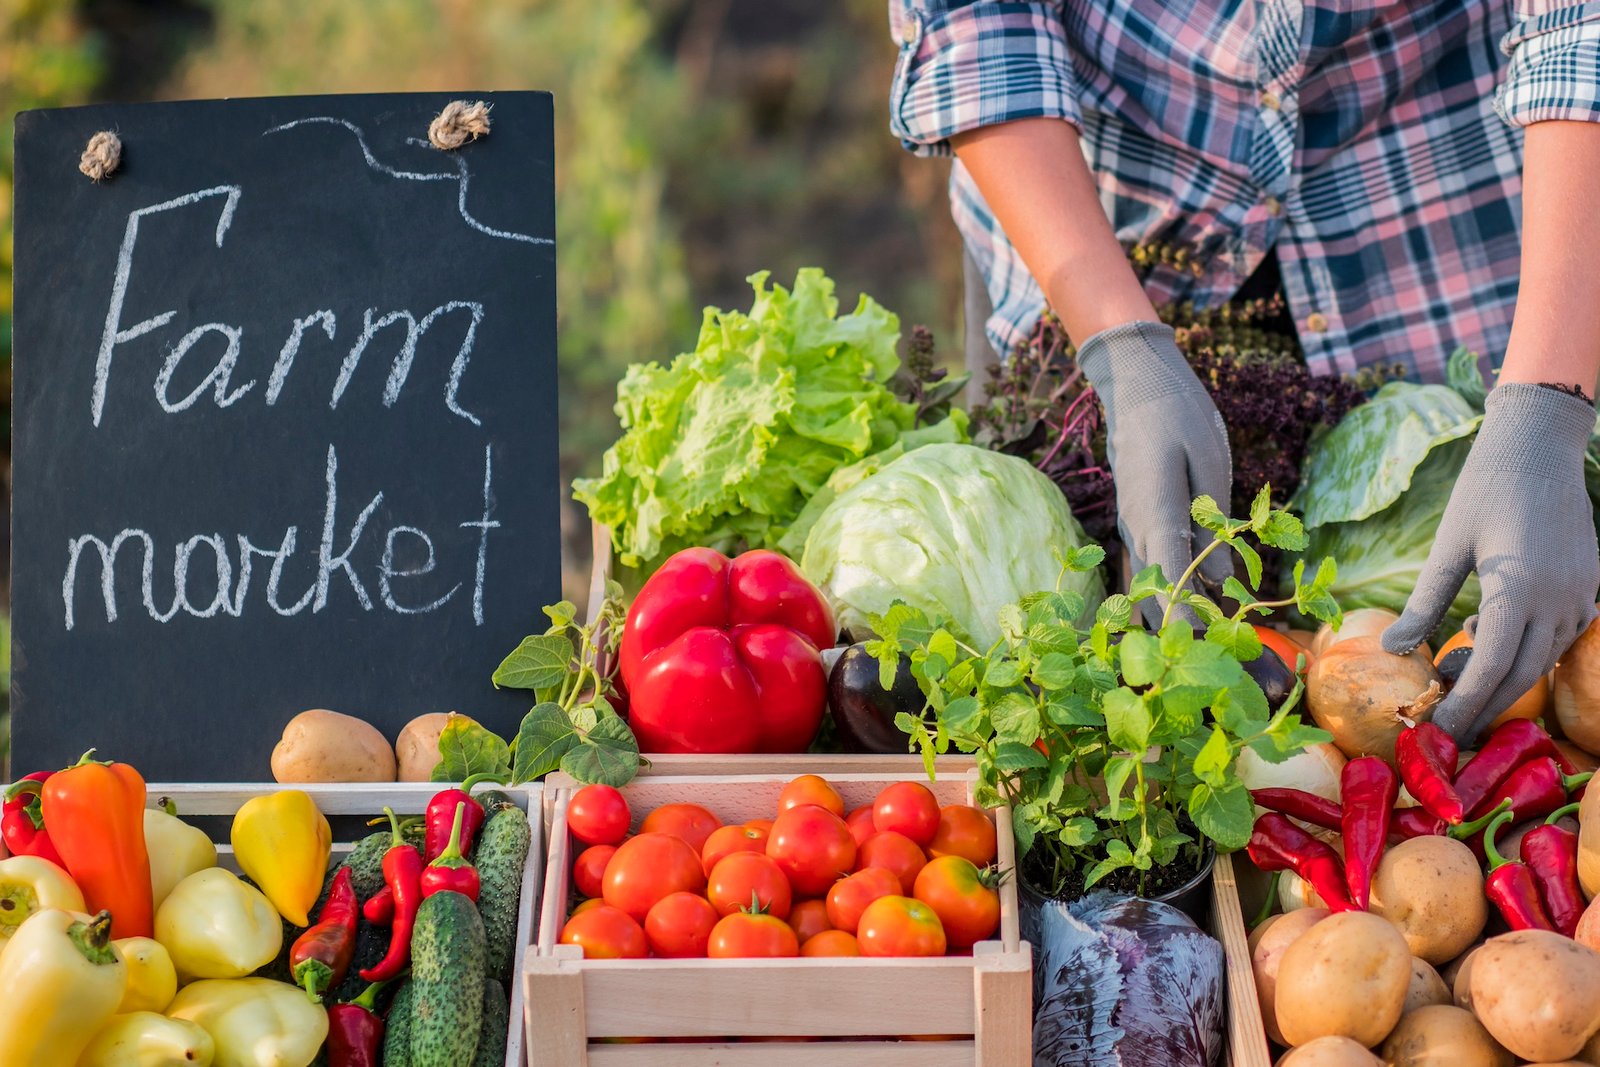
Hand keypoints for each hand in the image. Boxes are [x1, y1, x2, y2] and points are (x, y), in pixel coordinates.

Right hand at [1077, 321, 1232, 626]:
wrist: (1136, 385)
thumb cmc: (1178, 415)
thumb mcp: (1209, 461)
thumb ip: (1214, 522)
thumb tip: (1226, 580)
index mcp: (1156, 511)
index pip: (1169, 577)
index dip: (1186, 619)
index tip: (1204, 653)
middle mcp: (1135, 529)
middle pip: (1155, 595)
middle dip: (1184, 633)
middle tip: (1220, 668)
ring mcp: (1130, 529)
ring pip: (1148, 589)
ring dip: (1174, 621)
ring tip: (1209, 655)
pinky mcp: (1135, 526)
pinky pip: (1148, 572)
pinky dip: (1168, 598)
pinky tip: (1191, 620)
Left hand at [1382, 383, 1598, 743]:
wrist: (1538, 446)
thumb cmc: (1484, 490)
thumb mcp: (1447, 547)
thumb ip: (1425, 602)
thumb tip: (1393, 647)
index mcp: (1519, 590)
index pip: (1493, 668)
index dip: (1466, 706)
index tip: (1440, 732)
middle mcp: (1558, 599)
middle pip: (1522, 674)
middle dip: (1485, 705)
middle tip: (1450, 727)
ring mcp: (1581, 594)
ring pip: (1544, 659)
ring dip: (1505, 676)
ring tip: (1459, 679)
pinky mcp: (1589, 585)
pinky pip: (1560, 636)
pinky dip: (1527, 650)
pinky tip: (1489, 637)